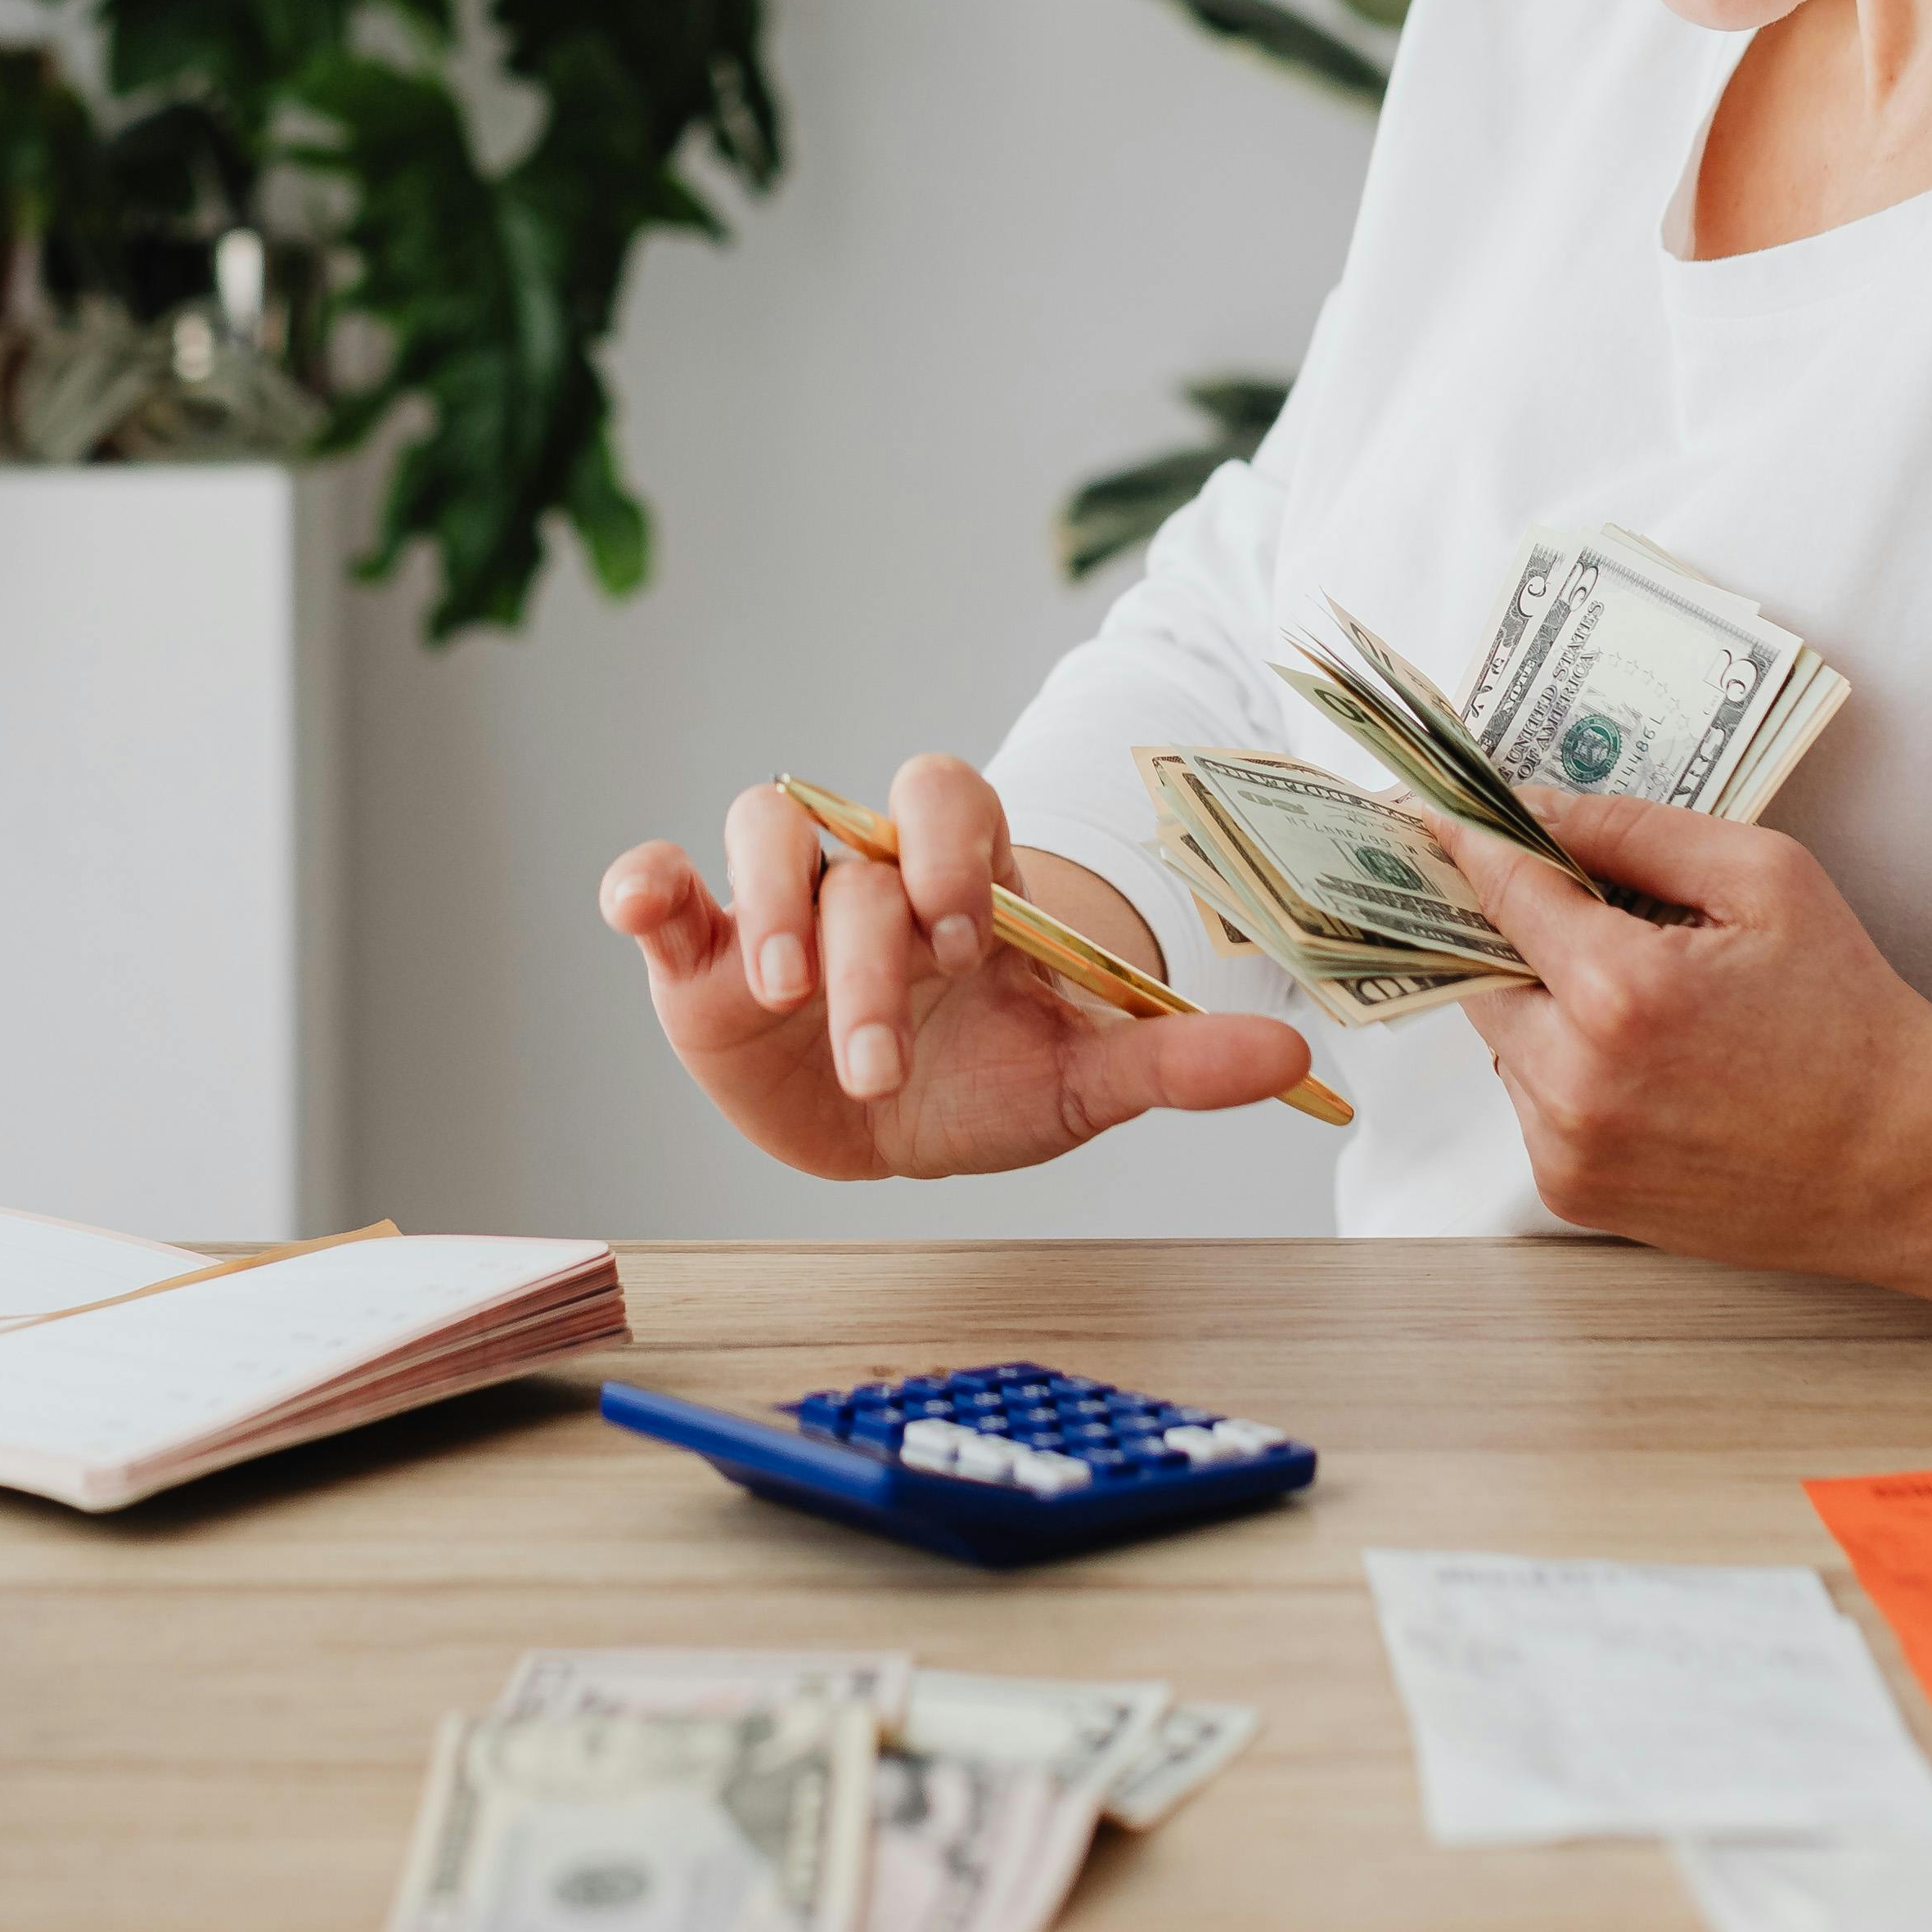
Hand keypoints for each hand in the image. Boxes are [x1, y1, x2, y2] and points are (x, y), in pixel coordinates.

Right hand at [596, 755, 1313, 1179]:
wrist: (900, 1132)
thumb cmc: (993, 1079)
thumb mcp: (1080, 1080)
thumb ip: (1173, 1061)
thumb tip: (1289, 1057)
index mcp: (961, 877)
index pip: (951, 799)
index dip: (950, 850)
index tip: (965, 939)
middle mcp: (867, 871)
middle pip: (855, 849)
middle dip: (867, 951)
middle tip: (880, 1050)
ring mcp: (781, 904)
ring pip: (760, 833)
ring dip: (767, 906)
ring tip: (781, 998)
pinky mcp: (702, 952)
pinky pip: (663, 886)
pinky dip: (644, 885)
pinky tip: (642, 907)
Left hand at [1434, 791, 1931, 1280]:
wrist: (1906, 1162)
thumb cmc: (1850, 1015)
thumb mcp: (1765, 878)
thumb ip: (1634, 829)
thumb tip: (1533, 808)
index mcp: (1620, 990)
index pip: (1501, 887)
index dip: (1469, 840)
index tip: (1435, 809)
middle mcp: (1575, 1079)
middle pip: (1483, 966)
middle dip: (1517, 927)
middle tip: (1568, 903)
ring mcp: (1568, 1149)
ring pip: (1504, 1037)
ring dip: (1544, 1004)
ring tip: (1646, 999)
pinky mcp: (1575, 1194)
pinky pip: (1531, 1101)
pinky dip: (1565, 1069)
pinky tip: (1651, 1065)